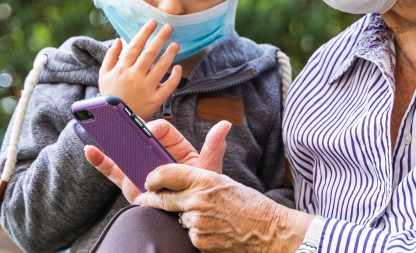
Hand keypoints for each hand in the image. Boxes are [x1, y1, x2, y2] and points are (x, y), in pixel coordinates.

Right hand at [84, 119, 231, 202]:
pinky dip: (100, 160)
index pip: (163, 130)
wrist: (188, 220)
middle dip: (127, 125)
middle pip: (139, 136)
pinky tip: (90, 150)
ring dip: (110, 137)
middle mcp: (155, 154)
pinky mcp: (129, 182)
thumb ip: (213, 147)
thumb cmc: (200, 191)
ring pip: (124, 149)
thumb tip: (225, 124)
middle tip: (115, 114)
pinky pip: (112, 170)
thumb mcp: (207, 169)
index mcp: (174, 147)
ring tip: (98, 124)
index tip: (149, 134)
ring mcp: (141, 167)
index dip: (154, 129)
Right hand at [98, 20, 181, 119]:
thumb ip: (111, 56)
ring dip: (169, 54)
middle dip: (160, 38)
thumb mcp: (104, 75)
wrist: (114, 121)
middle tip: (169, 27)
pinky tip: (178, 67)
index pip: (135, 45)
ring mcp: (146, 88)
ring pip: (161, 67)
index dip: (145, 32)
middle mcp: (134, 76)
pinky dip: (175, 77)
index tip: (153, 22)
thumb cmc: (109, 95)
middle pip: (150, 53)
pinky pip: (168, 87)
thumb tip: (120, 39)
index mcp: (122, 68)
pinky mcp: (155, 100)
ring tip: (176, 44)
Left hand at [136, 166, 313, 252]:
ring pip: (177, 218)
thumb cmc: (248, 204)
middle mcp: (198, 199)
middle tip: (145, 198)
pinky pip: (188, 234)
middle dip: (151, 199)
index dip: (153, 177)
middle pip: (162, 198)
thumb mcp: (222, 182)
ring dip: (182, 217)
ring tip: (206, 217)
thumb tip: (174, 183)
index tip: (149, 181)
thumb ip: (197, 181)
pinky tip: (212, 229)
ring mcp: (197, 222)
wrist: (270, 231)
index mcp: (204, 179)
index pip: (166, 173)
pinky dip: (194, 232)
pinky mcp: (200, 241)